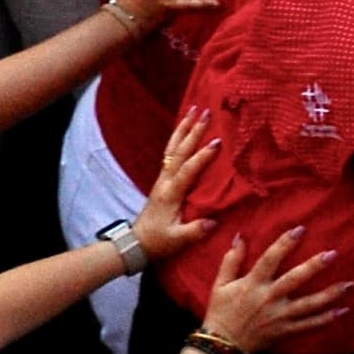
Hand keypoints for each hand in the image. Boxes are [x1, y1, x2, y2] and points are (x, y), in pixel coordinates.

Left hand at [132, 110, 222, 262]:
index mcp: (170, 193)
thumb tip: (214, 222)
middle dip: (192, 131)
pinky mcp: (163, 180)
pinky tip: (185, 130)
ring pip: (172, 148)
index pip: (187, 170)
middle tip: (205, 112)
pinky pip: (171, 154)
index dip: (202, 156)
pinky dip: (178, 138)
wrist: (136, 242)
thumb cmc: (158, 241)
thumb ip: (195, 231)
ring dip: (183, 129)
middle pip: (178, 151)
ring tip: (193, 110)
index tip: (217, 142)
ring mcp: (162, 179)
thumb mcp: (177, 240)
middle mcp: (165, 182)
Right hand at [195, 226, 353, 353]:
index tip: (300, 229)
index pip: (270, 259)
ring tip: (349, 285)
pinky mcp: (285, 331)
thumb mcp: (221, 284)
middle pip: (295, 280)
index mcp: (253, 284)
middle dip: (314, 267)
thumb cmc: (221, 312)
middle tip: (333, 254)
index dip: (284, 244)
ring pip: (308, 305)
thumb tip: (240, 236)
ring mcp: (279, 316)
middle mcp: (268, 299)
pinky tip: (343, 310)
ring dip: (330, 295)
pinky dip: (326, 319)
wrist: (222, 346)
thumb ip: (232, 260)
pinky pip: (309, 325)